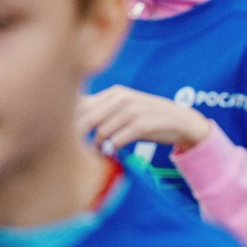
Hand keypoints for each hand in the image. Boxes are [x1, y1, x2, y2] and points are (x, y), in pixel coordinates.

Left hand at [80, 86, 212, 157]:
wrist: (180, 121)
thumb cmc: (147, 119)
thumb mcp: (125, 109)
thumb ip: (102, 111)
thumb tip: (71, 120)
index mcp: (114, 92)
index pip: (81, 103)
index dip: (70, 121)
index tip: (66, 136)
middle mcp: (122, 98)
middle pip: (87, 117)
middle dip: (78, 136)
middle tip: (75, 150)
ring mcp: (132, 110)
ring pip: (100, 131)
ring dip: (96, 146)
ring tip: (98, 152)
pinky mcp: (142, 125)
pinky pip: (116, 141)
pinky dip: (110, 150)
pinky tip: (112, 153)